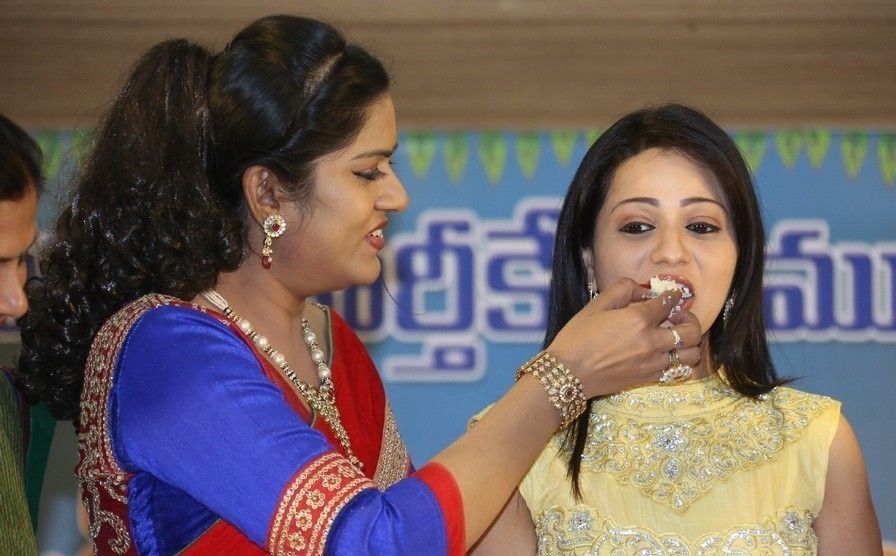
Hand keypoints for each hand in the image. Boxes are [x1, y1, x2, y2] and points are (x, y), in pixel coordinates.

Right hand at [545, 277, 702, 396]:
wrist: (568, 374)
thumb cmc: (578, 337)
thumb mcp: (595, 305)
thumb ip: (621, 290)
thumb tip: (641, 289)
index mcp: (639, 319)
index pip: (669, 302)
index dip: (673, 295)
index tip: (673, 294)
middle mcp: (652, 341)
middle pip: (691, 331)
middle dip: (690, 320)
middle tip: (679, 317)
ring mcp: (653, 363)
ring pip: (691, 354)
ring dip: (689, 344)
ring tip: (677, 338)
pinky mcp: (649, 378)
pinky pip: (677, 371)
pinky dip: (678, 361)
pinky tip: (667, 355)